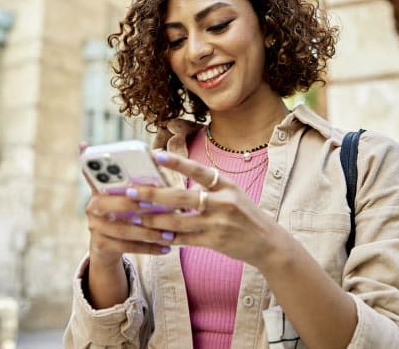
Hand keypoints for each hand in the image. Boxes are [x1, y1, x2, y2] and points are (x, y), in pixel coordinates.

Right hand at [84, 189, 175, 267]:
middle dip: (130, 204)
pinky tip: (164, 248)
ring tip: (168, 234)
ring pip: (121, 230)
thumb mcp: (129, 199)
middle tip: (152, 205)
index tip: (136, 182)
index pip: (101, 178)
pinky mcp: (101, 245)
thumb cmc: (126, 213)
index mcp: (99, 188)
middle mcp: (92, 206)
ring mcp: (95, 227)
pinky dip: (148, 247)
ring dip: (147, 232)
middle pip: (106, 204)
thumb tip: (161, 184)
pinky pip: (126, 247)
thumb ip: (139, 191)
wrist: (108, 245)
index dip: (116, 180)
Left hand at [129, 151, 282, 267]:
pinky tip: (152, 235)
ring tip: (135, 216)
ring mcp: (219, 223)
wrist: (268, 242)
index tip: (156, 156)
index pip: (199, 170)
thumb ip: (208, 187)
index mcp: (226, 185)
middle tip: (130, 192)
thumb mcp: (232, 193)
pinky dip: (168, 237)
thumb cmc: (244, 214)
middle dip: (154, 194)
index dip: (177, 163)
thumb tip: (176, 183)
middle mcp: (223, 202)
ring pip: (179, 221)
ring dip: (154, 219)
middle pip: (182, 197)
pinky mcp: (215, 241)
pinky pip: (185, 240)